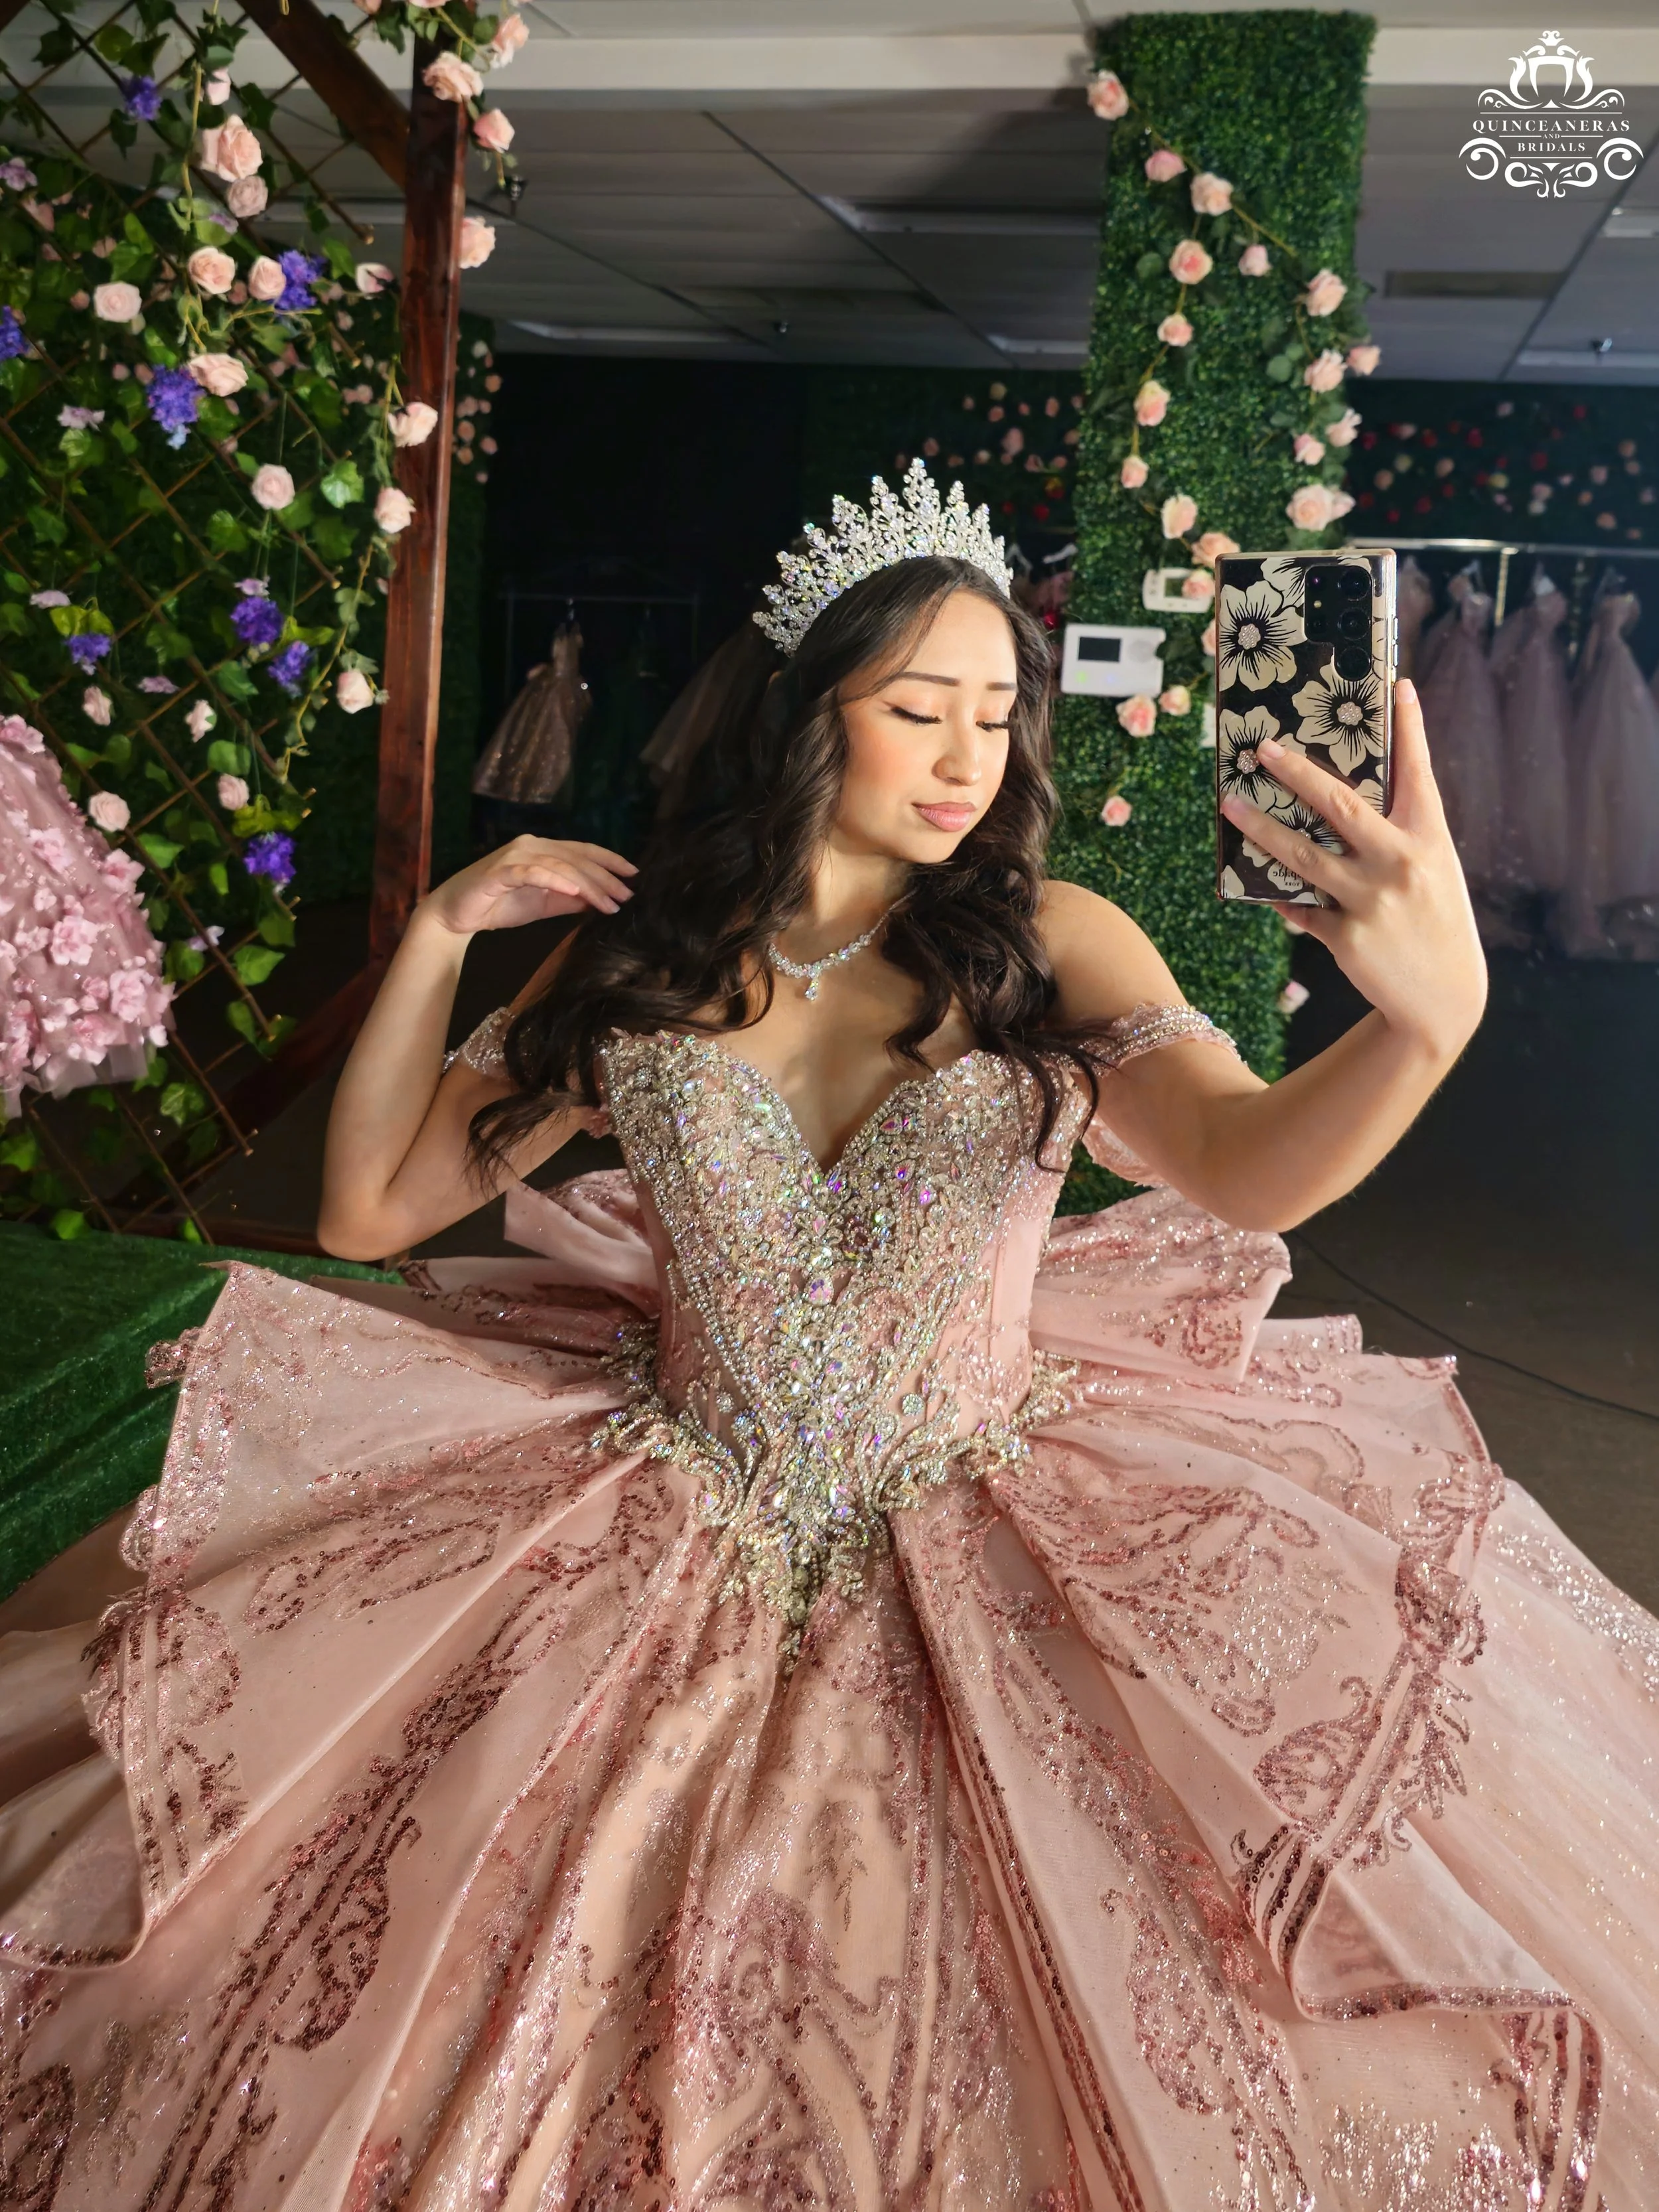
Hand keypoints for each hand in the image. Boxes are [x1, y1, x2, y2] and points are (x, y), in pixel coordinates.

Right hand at [418, 836, 636, 936]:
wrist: (457, 914)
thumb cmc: (499, 906)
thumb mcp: (544, 905)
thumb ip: (570, 900)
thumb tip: (600, 900)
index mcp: (543, 851)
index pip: (583, 851)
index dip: (610, 861)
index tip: (634, 875)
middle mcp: (531, 846)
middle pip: (576, 859)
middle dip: (605, 879)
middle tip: (626, 897)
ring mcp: (515, 856)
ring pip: (560, 866)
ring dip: (587, 884)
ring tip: (608, 902)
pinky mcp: (500, 871)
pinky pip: (532, 873)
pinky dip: (554, 880)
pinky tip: (574, 891)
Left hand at [1218, 678, 1485, 1062]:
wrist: (1445, 997)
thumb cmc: (1434, 921)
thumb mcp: (1433, 869)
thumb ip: (1402, 831)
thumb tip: (1348, 794)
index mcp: (1429, 840)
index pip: (1419, 774)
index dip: (1410, 729)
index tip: (1398, 686)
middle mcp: (1400, 864)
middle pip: (1340, 805)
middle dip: (1297, 773)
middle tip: (1262, 749)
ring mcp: (1371, 901)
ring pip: (1302, 855)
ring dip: (1261, 829)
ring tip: (1230, 807)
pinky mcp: (1346, 937)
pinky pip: (1299, 907)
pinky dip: (1279, 896)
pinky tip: (1258, 886)